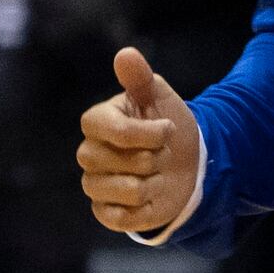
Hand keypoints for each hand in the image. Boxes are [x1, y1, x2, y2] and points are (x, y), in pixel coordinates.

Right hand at [78, 47, 200, 233]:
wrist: (185, 163)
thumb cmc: (167, 125)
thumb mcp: (159, 97)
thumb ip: (140, 78)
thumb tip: (125, 54)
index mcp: (96, 121)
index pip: (117, 131)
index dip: (149, 134)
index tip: (167, 130)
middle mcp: (88, 153)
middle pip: (125, 161)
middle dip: (155, 158)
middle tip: (160, 154)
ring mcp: (94, 185)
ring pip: (128, 190)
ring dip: (155, 183)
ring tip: (156, 175)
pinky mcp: (104, 213)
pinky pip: (122, 219)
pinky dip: (146, 209)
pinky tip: (150, 197)